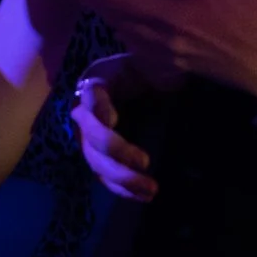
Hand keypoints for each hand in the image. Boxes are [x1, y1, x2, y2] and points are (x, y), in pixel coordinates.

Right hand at [72, 53, 159, 201]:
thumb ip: (156, 65)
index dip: (98, 107)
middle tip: (145, 162)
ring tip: (150, 189)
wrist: (156, 80)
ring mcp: (90, 135)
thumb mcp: (155, 60)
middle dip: (116, 151)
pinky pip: (104, 174)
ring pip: (96, 160)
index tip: (112, 120)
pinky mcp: (100, 155)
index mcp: (98, 79)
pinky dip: (122, 187)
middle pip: (92, 134)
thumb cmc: (156, 67)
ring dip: (121, 177)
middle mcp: (86, 109)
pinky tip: (142, 196)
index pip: (91, 93)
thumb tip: (169, 79)